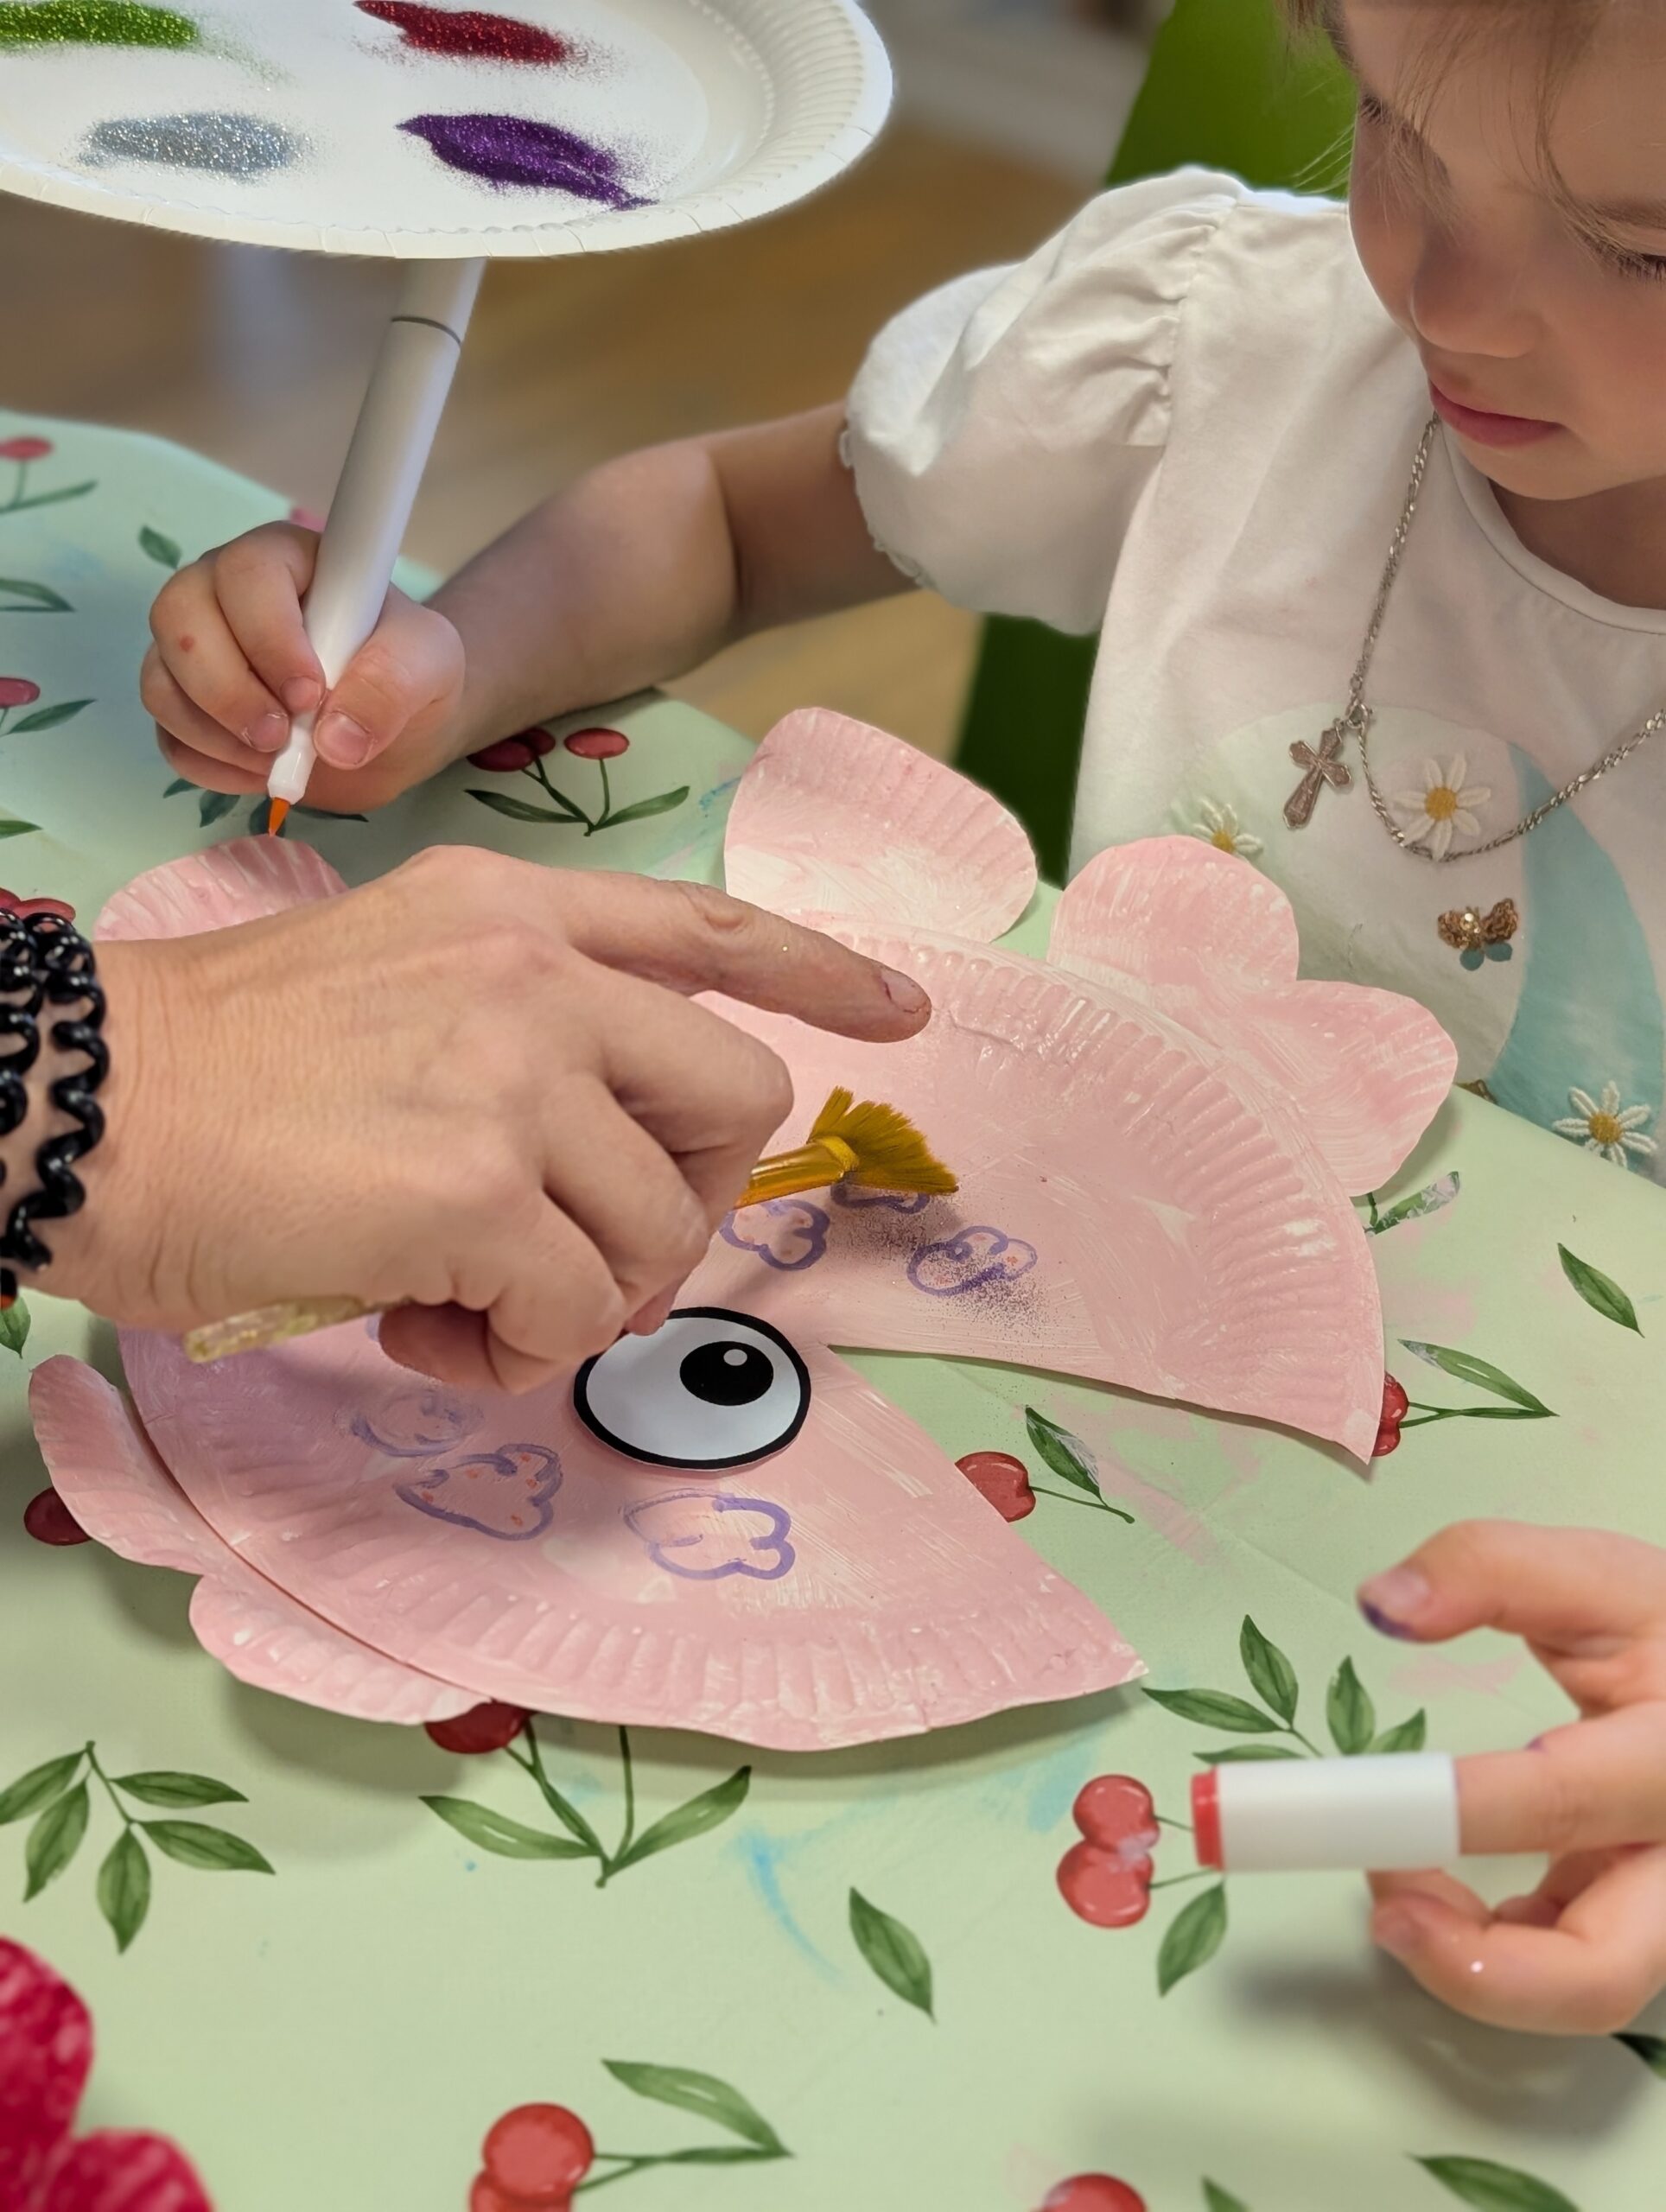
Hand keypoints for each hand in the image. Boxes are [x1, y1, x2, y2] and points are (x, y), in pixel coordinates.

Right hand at [55, 849, 930, 1392]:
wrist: (77, 1104)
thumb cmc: (206, 1070)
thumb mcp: (386, 986)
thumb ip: (515, 1038)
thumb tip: (599, 1176)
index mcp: (510, 912)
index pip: (712, 927)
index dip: (823, 975)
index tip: (897, 1017)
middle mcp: (534, 974)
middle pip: (733, 1098)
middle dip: (687, 1202)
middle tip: (584, 1253)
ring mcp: (516, 1074)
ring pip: (653, 1231)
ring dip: (573, 1299)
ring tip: (461, 1301)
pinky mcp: (480, 1188)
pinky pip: (572, 1312)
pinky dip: (513, 1351)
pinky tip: (423, 1329)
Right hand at [142, 523, 468, 810]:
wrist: (398, 725)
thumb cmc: (408, 671)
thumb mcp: (428, 665)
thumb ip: (391, 686)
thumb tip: (335, 739)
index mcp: (285, 559)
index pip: (245, 574)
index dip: (268, 636)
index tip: (311, 695)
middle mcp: (224, 592)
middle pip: (178, 618)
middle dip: (227, 690)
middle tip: (283, 738)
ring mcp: (197, 651)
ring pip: (161, 681)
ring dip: (215, 734)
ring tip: (280, 760)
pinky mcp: (191, 708)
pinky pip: (169, 737)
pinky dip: (211, 766)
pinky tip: (261, 773)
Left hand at [1358, 1521, 1665, 2033]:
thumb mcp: (1599, 1577)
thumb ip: (1489, 1569)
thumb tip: (1384, 1603)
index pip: (1564, 1801)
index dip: (1459, 1815)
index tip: (1363, 1808)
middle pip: (1602, 1969)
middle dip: (1475, 1963)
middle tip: (1382, 1908)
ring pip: (1586, 1986)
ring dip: (1473, 1961)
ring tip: (1394, 1891)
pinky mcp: (1643, 1918)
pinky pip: (1569, 1964)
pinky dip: (1494, 1950)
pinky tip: (1437, 1897)